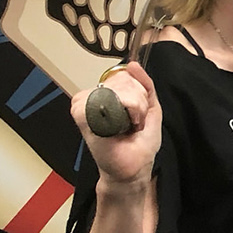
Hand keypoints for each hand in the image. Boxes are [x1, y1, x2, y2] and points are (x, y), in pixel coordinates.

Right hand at [70, 64, 161, 185]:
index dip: (140, 94)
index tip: (138, 116)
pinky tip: (122, 127)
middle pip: (124, 79)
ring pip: (121, 88)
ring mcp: (85, 103)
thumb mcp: (150, 107)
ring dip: (136, 109)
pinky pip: (114, 97)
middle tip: (134, 123)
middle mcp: (92, 96)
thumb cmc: (139, 143)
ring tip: (129, 126)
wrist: (133, 167)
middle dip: (139, 102)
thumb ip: (144, 84)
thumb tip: (132, 64)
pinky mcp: (82, 112)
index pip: (125, 75)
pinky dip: (129, 111)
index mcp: (105, 94)